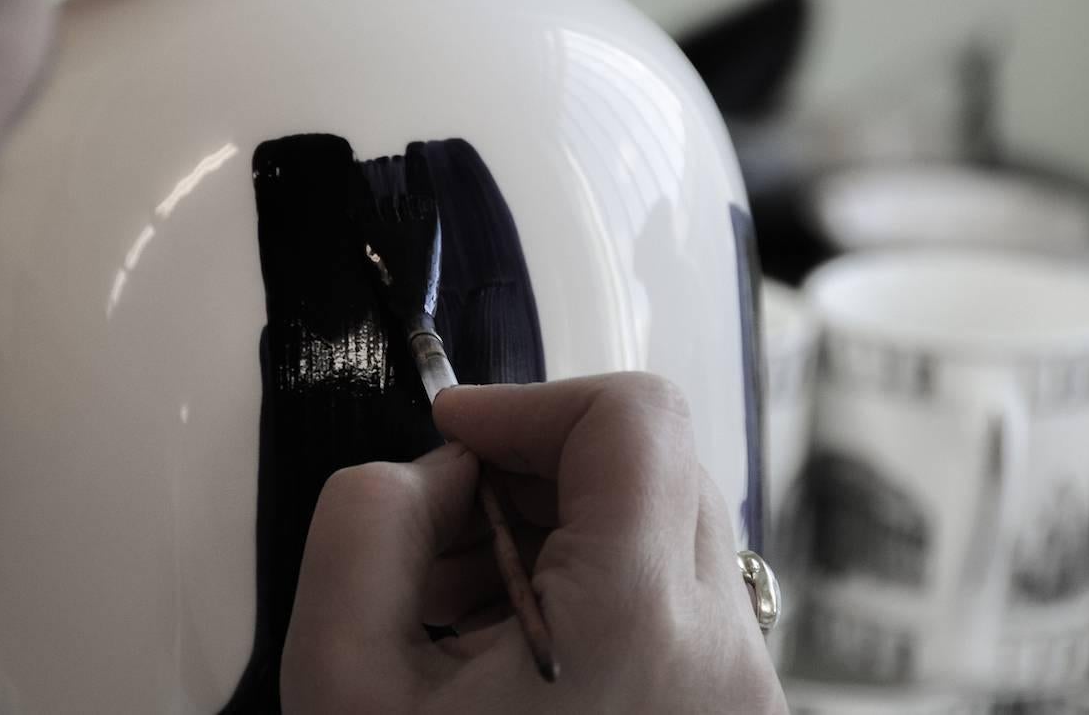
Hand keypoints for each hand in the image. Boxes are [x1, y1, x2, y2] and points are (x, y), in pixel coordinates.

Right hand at [281, 373, 786, 713]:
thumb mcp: (342, 681)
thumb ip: (366, 522)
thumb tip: (438, 470)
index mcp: (638, 625)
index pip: (631, 416)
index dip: (528, 403)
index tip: (458, 437)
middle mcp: (723, 654)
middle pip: (651, 463)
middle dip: (536, 474)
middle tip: (450, 537)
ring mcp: (747, 693)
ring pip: (668, 526)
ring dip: (564, 533)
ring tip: (473, 611)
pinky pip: (681, 596)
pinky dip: (599, 590)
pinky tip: (521, 657)